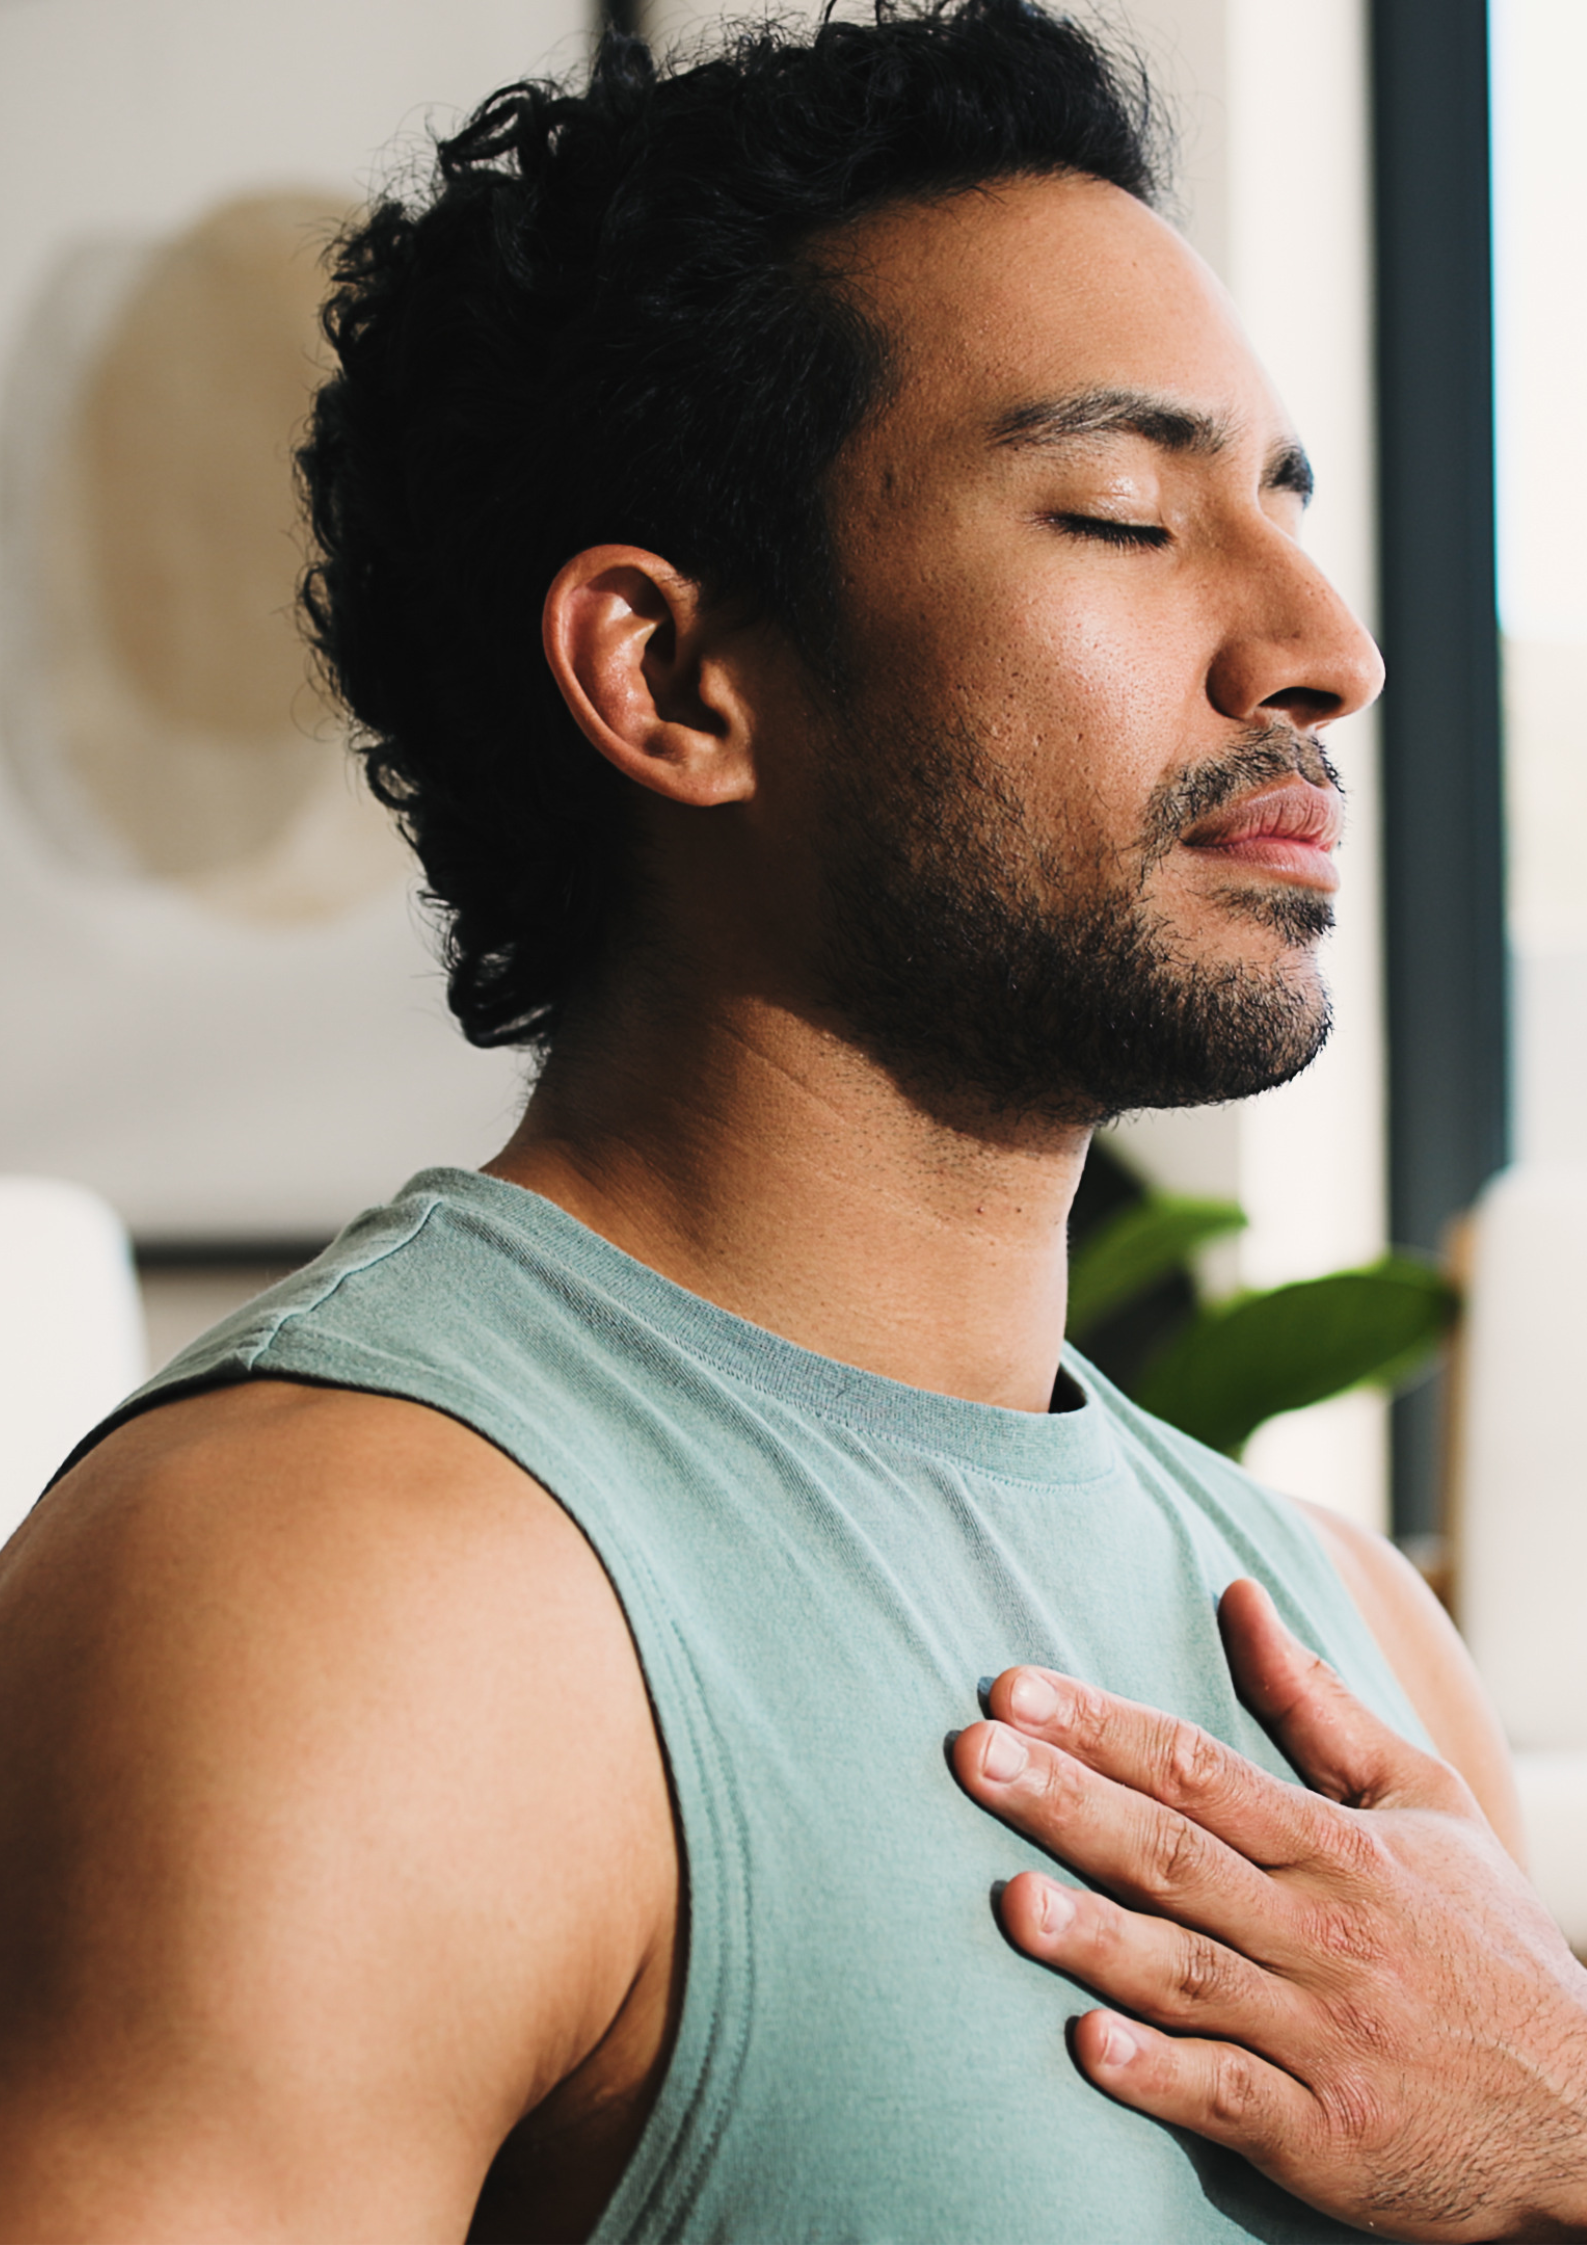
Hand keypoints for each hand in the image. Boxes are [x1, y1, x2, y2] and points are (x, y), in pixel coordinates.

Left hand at [952, 1579, 1586, 2241]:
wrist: (1585, 2115)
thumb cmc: (1484, 1940)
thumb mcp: (1425, 1799)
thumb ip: (1317, 1704)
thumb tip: (1239, 1593)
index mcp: (1338, 1847)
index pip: (1199, 1768)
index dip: (1100, 1725)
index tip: (1011, 1688)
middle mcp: (1322, 1934)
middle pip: (1176, 1856)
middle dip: (1067, 1803)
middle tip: (971, 1756)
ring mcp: (1321, 2036)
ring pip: (1190, 1976)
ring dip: (1096, 1939)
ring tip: (1007, 1901)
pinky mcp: (1324, 2136)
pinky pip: (1230, 2099)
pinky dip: (1161, 2075)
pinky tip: (1090, 2048)